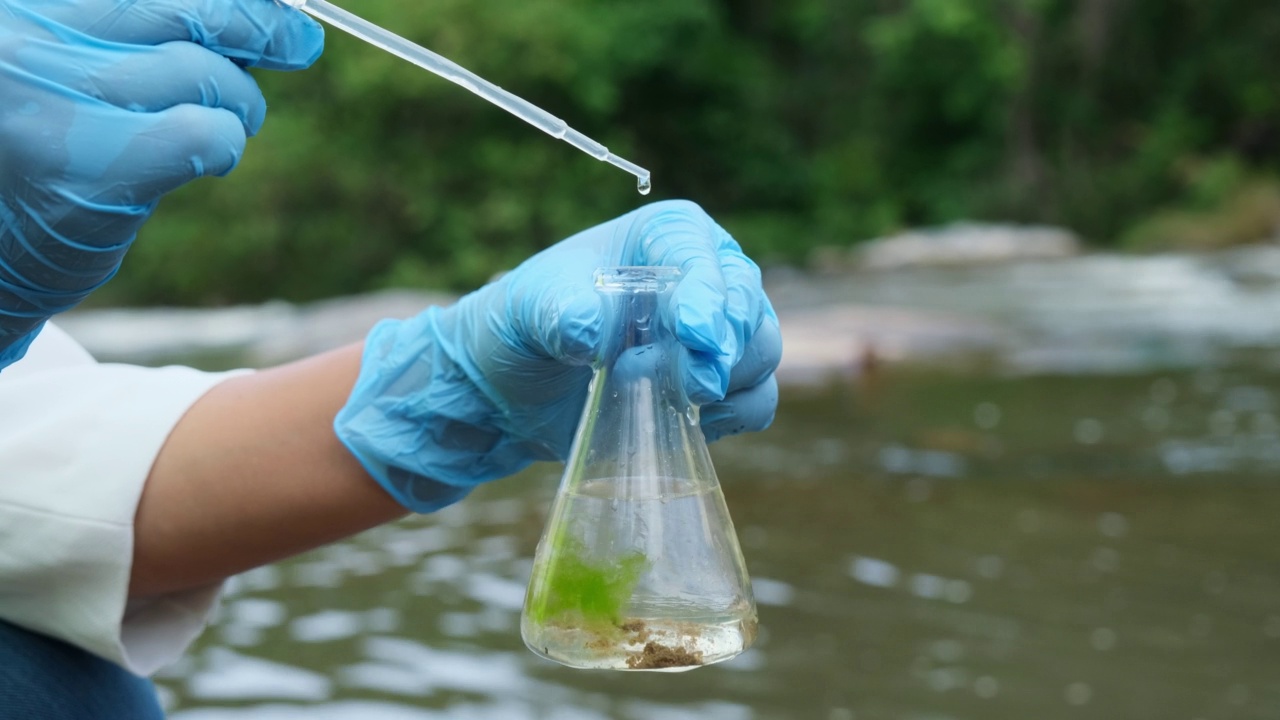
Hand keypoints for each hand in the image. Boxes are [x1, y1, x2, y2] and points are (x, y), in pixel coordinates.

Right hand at [0, 0, 323, 366]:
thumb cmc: (41, 141)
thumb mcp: (74, 60)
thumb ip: (145, 27)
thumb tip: (267, 10)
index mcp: (24, 6)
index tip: (278, 9)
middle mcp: (22, 36)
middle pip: (181, 6)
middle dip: (256, 25)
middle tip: (298, 44)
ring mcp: (47, 98)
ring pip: (201, 72)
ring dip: (238, 101)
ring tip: (229, 121)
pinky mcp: (84, 168)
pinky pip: (202, 134)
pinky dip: (225, 144)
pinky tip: (208, 158)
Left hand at [335, 200, 782, 511]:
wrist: (516, 387)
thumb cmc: (523, 326)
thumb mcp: (527, 310)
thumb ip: (559, 311)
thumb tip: (592, 331)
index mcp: (663, 236)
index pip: (702, 255)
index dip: (707, 293)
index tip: (693, 333)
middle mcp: (704, 277)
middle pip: (747, 305)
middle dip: (725, 348)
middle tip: (691, 385)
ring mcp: (718, 333)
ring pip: (760, 354)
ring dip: (724, 384)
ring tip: (661, 397)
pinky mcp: (721, 386)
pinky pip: (757, 400)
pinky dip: (731, 415)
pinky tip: (681, 419)